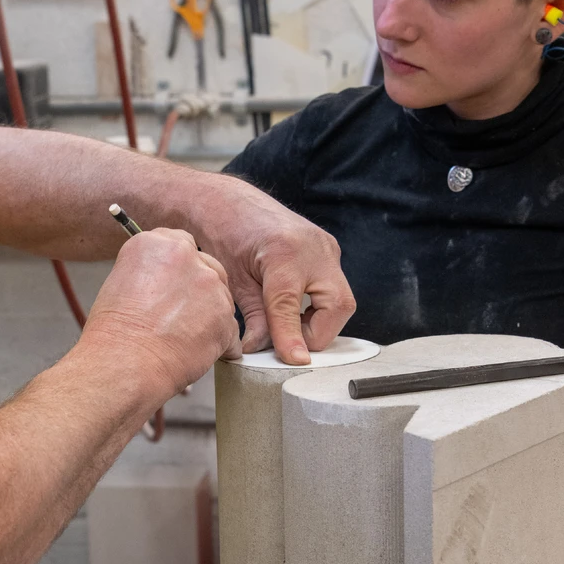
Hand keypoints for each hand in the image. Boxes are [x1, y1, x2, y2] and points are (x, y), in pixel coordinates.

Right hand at [82, 229, 241, 402]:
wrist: (124, 362)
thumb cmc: (115, 331)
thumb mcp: (121, 281)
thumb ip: (152, 272)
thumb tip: (165, 283)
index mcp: (156, 243)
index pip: (181, 243)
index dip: (179, 268)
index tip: (173, 283)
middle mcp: (186, 256)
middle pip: (206, 266)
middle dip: (198, 289)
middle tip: (179, 313)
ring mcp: (210, 286)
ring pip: (220, 297)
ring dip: (209, 315)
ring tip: (183, 337)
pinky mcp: (225, 317)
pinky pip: (230, 330)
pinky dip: (219, 342)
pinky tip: (196, 351)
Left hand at [207, 198, 353, 365]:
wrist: (228, 203)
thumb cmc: (224, 235)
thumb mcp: (234, 282)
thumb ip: (255, 319)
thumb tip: (262, 352)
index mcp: (284, 254)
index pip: (292, 310)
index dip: (290, 341)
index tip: (290, 361)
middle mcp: (313, 248)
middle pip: (336, 307)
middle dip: (314, 334)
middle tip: (286, 344)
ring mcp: (325, 246)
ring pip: (340, 301)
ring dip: (318, 321)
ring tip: (287, 326)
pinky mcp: (327, 248)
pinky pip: (333, 287)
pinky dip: (318, 306)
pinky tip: (295, 309)